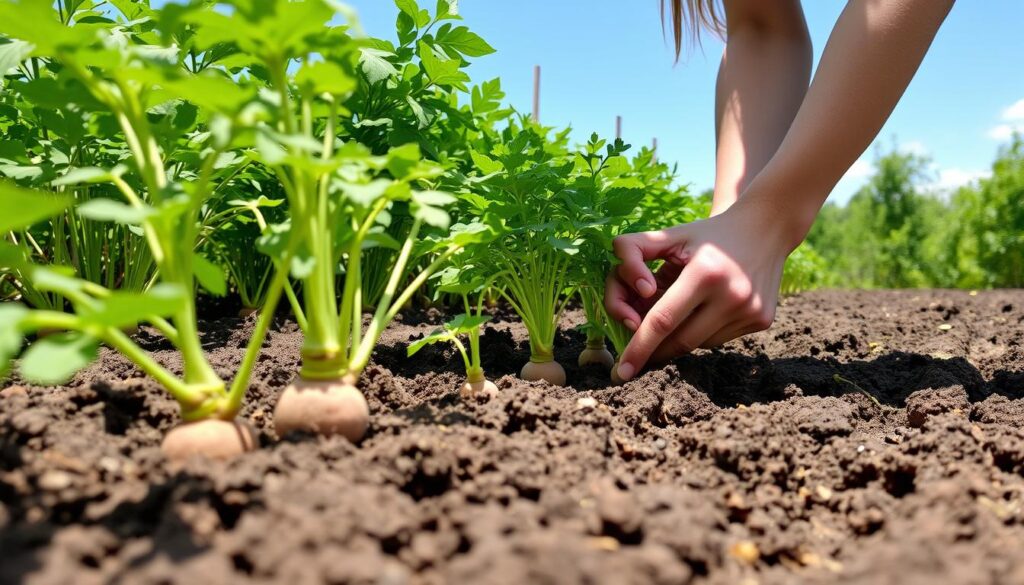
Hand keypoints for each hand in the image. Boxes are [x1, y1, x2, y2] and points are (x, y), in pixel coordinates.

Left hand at [605, 197, 799, 380]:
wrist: (767, 228)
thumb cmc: (707, 234)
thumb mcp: (671, 235)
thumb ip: (634, 251)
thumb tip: (620, 290)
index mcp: (705, 272)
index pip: (663, 320)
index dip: (638, 348)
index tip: (620, 372)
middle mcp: (732, 295)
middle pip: (679, 341)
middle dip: (654, 351)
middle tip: (635, 357)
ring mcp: (751, 311)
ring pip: (698, 344)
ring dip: (679, 338)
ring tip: (681, 311)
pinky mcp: (762, 321)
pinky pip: (718, 340)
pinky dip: (702, 332)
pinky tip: (707, 309)